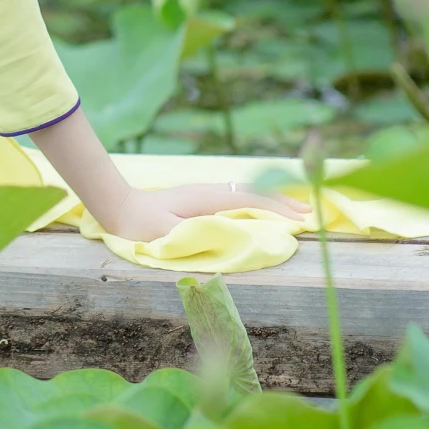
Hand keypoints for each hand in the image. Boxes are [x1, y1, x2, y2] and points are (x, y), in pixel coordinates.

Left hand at [104, 177, 307, 243]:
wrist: (119, 208)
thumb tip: (227, 238)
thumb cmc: (141, 225)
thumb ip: (195, 235)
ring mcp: (206, 193)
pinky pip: (236, 197)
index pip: (250, 201)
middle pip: (255, 192)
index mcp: (206, 199)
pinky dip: (257, 201)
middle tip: (309, 214)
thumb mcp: (166, 234)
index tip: (299, 220)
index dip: (276, 210)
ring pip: (247, 192)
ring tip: (294, 209)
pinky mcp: (201, 198)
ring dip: (272, 200)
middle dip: (283, 202)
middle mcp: (210, 191)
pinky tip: (263, 208)